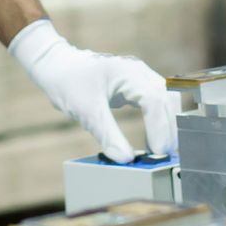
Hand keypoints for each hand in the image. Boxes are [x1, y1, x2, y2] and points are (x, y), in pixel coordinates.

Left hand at [8, 20, 178, 161]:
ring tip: (161, 152)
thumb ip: (108, 135)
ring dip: (168, 125)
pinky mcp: (137, 85)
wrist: (57, 66)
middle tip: (164, 157)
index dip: (160, 128)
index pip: (154, 100)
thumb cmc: (68, 83)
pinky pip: (157, 102)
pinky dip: (160, 121)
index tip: (158, 152)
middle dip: (169, 129)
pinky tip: (154, 140)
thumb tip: (126, 159)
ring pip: (166, 100)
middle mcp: (139, 71)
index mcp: (128, 72)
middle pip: (167, 100)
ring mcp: (140, 76)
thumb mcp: (87, 112)